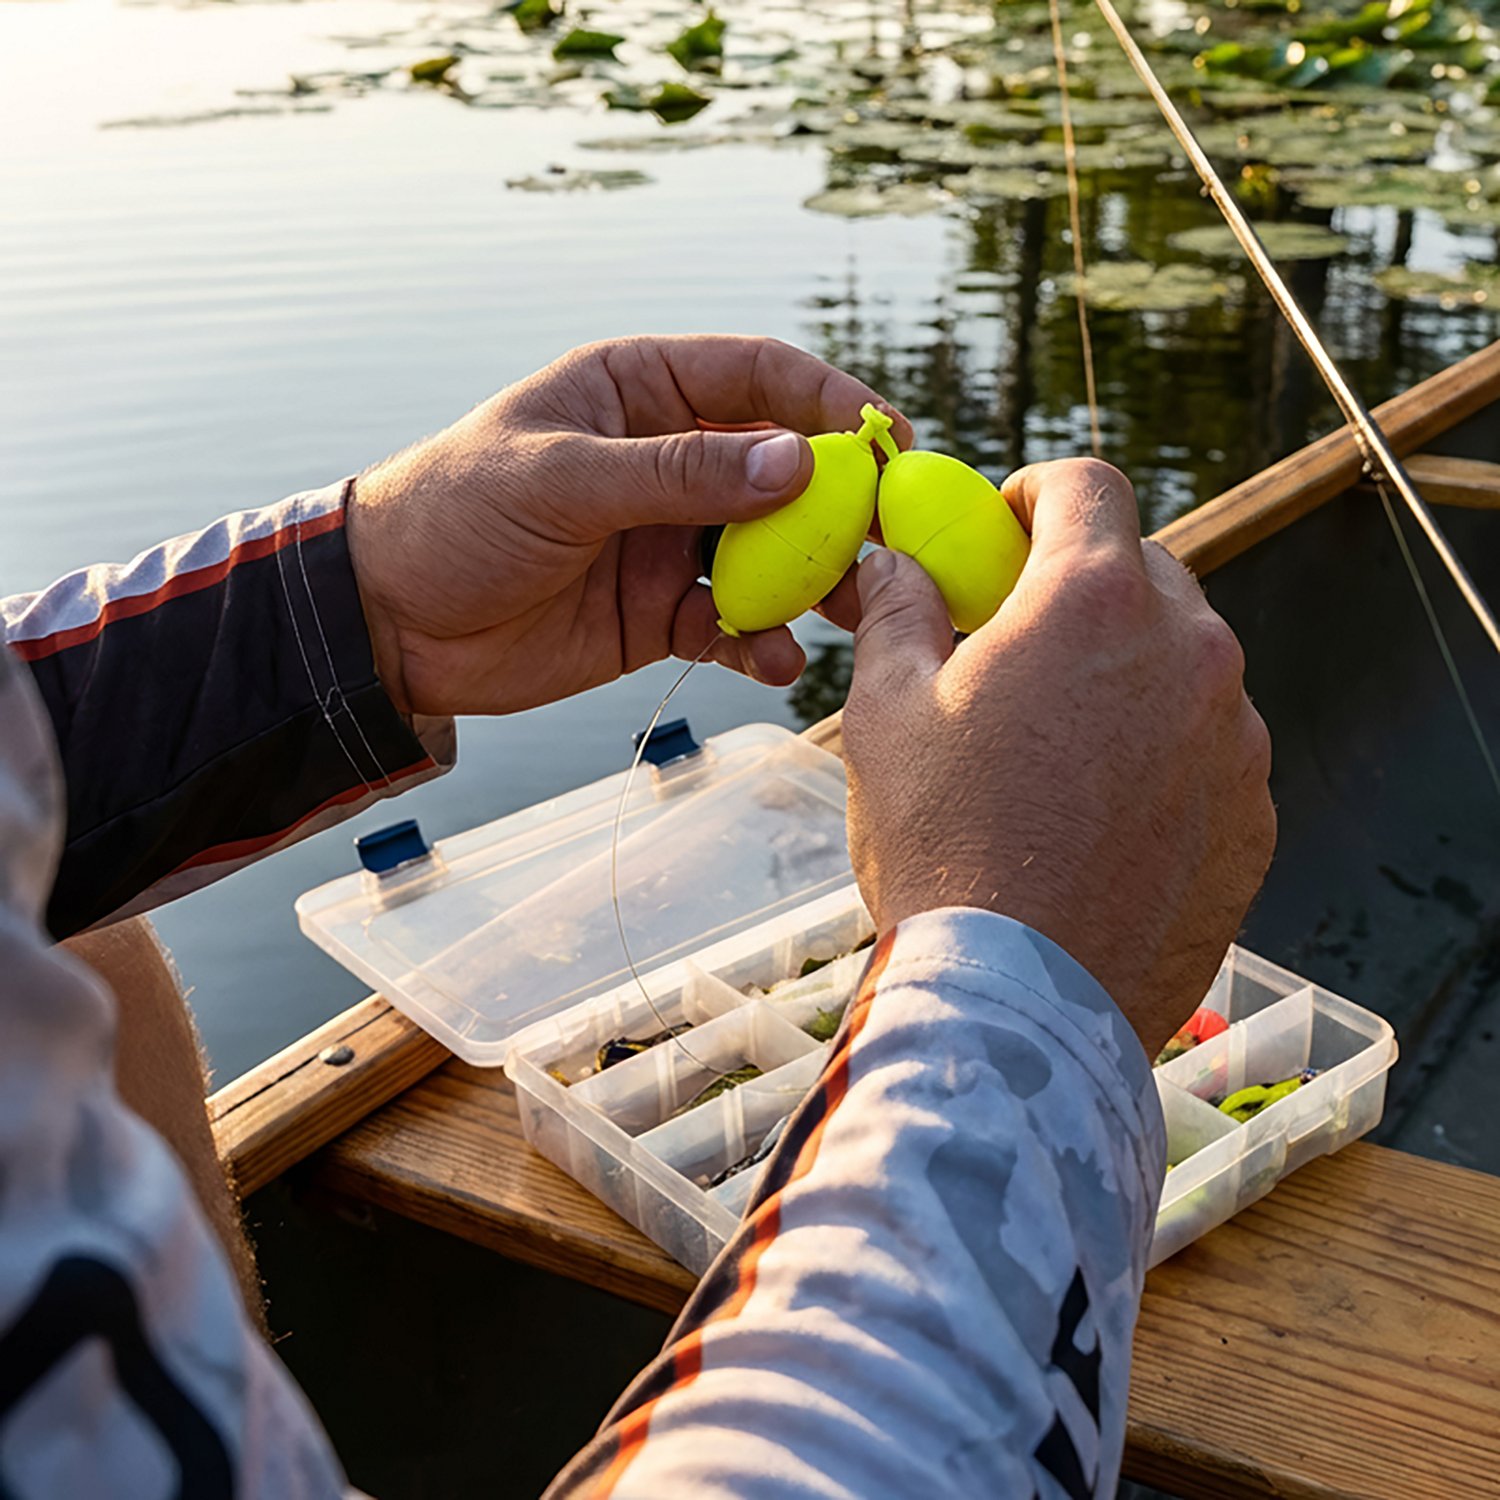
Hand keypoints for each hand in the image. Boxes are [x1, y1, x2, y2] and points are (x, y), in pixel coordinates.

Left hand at [345, 336, 909, 715]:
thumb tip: (797, 465)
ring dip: (815, 581)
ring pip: (770, 554)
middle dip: (841, 506)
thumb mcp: (561, 480)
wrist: (387, 623)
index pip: (758, 378)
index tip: (892, 441)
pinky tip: (774, 661)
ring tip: (854, 611)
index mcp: (641, 393)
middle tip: (892, 542)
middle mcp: (667, 462)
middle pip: (783, 472)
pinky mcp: (659, 613)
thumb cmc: (455, 515)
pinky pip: (732, 625)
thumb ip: (678, 474)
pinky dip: (761, 643)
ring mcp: (667, 540)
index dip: (830, 404)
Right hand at [841, 458, 1274, 1055]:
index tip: (1004, 529)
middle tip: (1015, 645)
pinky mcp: (1254, 816)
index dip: (1036, 493)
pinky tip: (1099, 814)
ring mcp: (1235, 738)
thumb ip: (897, 614)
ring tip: (1054, 748)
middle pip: (1143, 571)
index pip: (1087, 486)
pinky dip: (1162, 752)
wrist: (1022, 1001)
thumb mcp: (887, 715)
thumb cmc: (943, 848)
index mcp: (1094, 603)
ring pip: (1183, 663)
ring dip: (1125, 673)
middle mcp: (1190, 652)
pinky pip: (1209, 748)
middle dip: (1080, 588)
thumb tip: (893, 566)